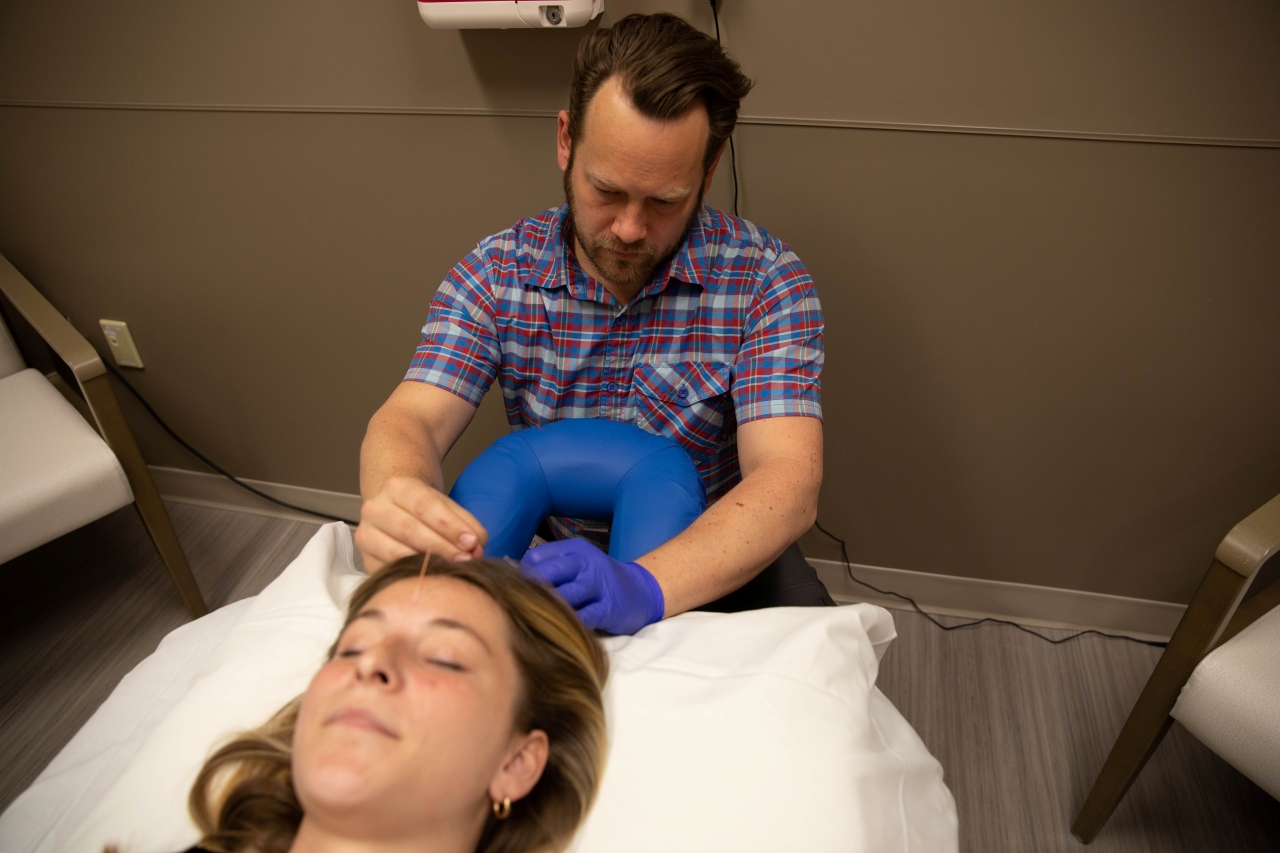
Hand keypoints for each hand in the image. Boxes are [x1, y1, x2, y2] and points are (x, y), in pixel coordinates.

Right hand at [355, 475, 486, 571]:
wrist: (395, 511)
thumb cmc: (424, 510)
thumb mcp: (446, 506)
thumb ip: (464, 523)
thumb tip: (478, 545)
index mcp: (397, 487)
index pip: (425, 505)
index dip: (449, 525)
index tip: (471, 542)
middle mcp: (375, 508)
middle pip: (410, 529)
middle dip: (442, 547)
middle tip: (466, 560)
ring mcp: (366, 534)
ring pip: (396, 552)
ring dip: (427, 563)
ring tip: (452, 570)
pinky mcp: (366, 558)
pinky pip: (389, 569)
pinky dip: (412, 575)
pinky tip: (431, 578)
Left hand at [520, 538, 664, 634]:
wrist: (640, 592)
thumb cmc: (598, 580)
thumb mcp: (577, 563)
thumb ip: (550, 567)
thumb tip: (512, 579)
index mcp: (574, 549)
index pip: (536, 557)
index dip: (521, 576)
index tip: (518, 591)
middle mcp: (586, 563)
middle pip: (549, 573)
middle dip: (531, 591)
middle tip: (521, 607)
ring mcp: (599, 585)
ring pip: (565, 595)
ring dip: (549, 608)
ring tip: (538, 620)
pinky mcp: (609, 608)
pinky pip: (585, 617)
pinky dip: (570, 624)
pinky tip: (561, 630)